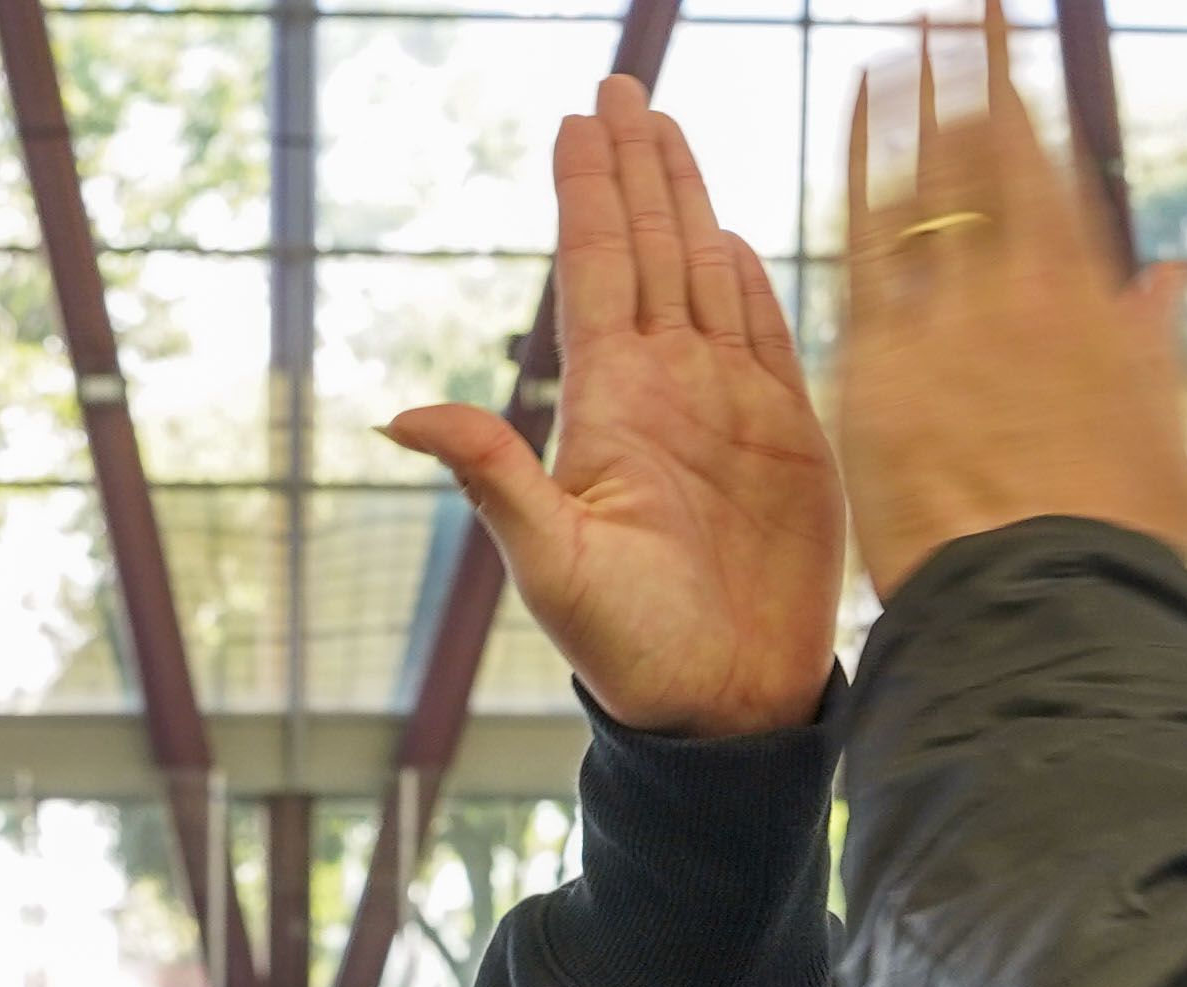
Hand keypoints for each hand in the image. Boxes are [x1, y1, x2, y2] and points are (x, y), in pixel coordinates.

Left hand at [381, 79, 843, 740]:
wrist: (721, 704)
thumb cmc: (629, 649)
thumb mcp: (551, 562)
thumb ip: (491, 476)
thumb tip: (399, 416)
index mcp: (610, 405)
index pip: (596, 271)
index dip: (590, 192)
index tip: (581, 116)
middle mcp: (665, 390)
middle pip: (648, 250)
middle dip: (636, 165)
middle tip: (621, 82)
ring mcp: (727, 407)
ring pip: (704, 272)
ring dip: (688, 201)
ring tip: (669, 128)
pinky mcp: (788, 437)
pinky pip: (767, 334)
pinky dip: (750, 278)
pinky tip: (731, 233)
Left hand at [838, 5, 1186, 600]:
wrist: (1050, 609)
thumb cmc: (1110, 546)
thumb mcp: (1156, 441)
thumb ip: (1152, 349)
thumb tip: (1167, 280)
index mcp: (1090, 307)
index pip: (1051, 181)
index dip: (1031, 110)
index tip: (1018, 54)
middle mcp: (1027, 291)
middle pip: (997, 157)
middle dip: (981, 70)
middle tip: (970, 3)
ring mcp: (955, 315)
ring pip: (938, 172)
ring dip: (930, 84)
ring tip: (923, 16)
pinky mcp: (886, 354)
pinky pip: (870, 230)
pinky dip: (869, 150)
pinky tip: (866, 84)